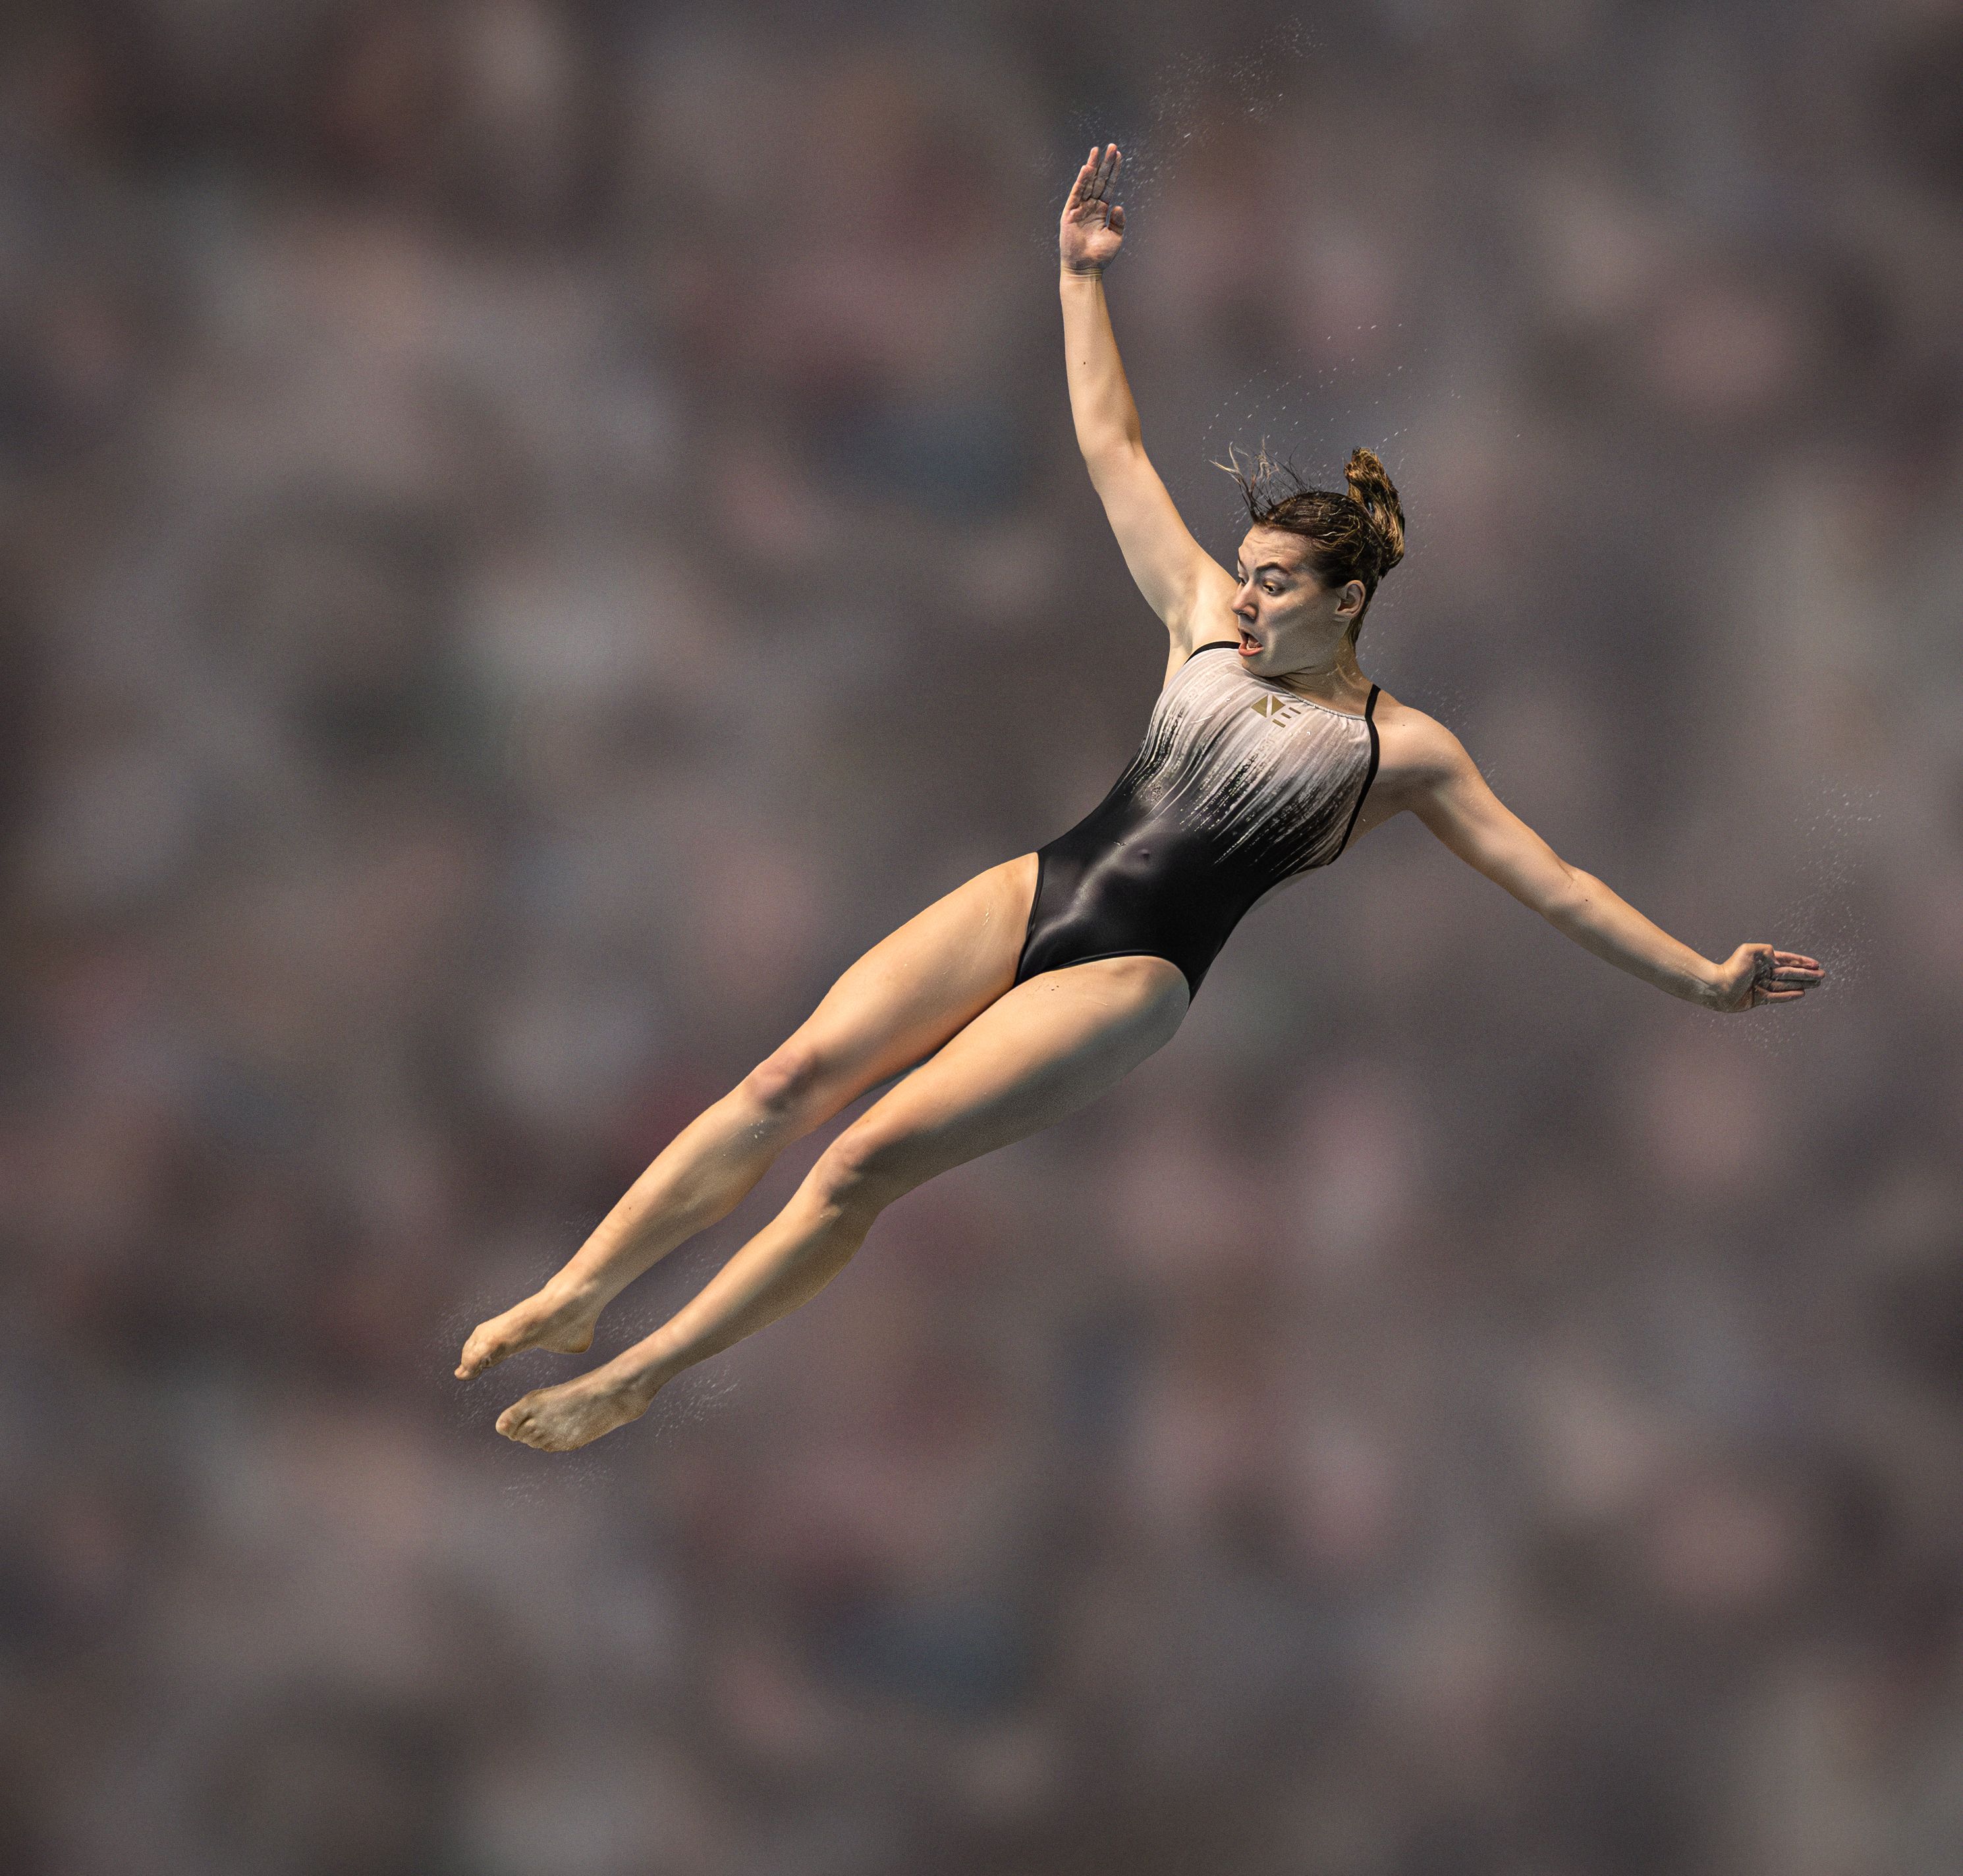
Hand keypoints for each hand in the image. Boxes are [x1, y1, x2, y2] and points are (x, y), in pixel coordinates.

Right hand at [1061, 144, 1124, 273]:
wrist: (1086, 269)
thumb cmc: (1100, 256)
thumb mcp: (1115, 237)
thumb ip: (1118, 221)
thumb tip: (1118, 205)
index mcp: (1101, 210)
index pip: (1108, 186)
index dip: (1113, 171)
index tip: (1118, 155)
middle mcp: (1090, 206)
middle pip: (1099, 180)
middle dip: (1105, 163)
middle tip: (1111, 146)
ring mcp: (1079, 208)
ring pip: (1087, 183)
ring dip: (1092, 167)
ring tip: (1097, 151)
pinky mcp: (1070, 213)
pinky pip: (1076, 194)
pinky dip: (1081, 181)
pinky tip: (1086, 169)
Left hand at [1705, 944, 1824, 1011]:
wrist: (1716, 988)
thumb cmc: (1731, 969)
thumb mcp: (1748, 951)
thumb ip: (1765, 950)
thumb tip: (1777, 959)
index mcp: (1761, 961)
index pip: (1786, 960)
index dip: (1801, 962)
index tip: (1816, 964)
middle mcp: (1762, 973)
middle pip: (1789, 973)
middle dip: (1806, 974)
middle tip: (1822, 976)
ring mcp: (1760, 986)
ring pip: (1785, 985)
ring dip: (1802, 984)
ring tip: (1816, 984)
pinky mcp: (1757, 999)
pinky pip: (1777, 997)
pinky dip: (1789, 995)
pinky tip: (1802, 993)